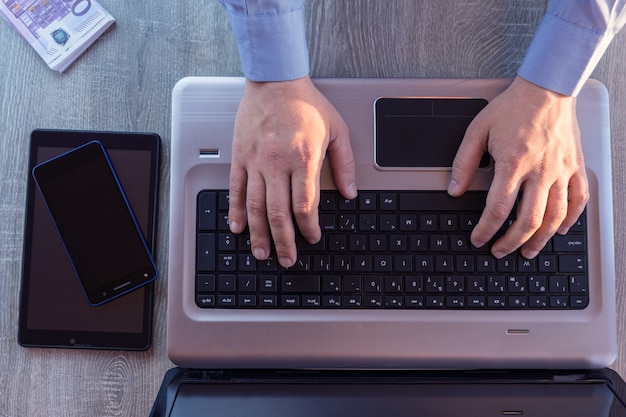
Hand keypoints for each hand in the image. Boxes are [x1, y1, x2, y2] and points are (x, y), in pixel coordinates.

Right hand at [228, 76, 356, 267]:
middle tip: (287, 259)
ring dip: (258, 234)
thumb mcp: (336, 131)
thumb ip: (345, 164)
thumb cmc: (305, 104)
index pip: (305, 205)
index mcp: (304, 159)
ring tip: (262, 253)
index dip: (309, 228)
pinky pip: (236, 189)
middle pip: (279, 213)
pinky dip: (235, 211)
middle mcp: (278, 163)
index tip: (312, 237)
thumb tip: (350, 192)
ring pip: (255, 207)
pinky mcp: (240, 156)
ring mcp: (256, 161)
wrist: (276, 80)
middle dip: (284, 241)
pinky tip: (237, 227)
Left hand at [448, 76, 588, 258]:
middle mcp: (540, 170)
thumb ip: (464, 162)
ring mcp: (561, 170)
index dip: (486, 230)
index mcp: (513, 163)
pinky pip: (579, 199)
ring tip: (528, 251)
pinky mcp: (576, 167)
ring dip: (540, 239)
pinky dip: (570, 219)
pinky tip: (559, 230)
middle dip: (511, 242)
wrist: (547, 88)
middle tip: (499, 251)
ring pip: (555, 216)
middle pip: (528, 220)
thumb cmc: (512, 107)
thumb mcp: (478, 130)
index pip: (498, 209)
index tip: (478, 239)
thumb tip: (454, 190)